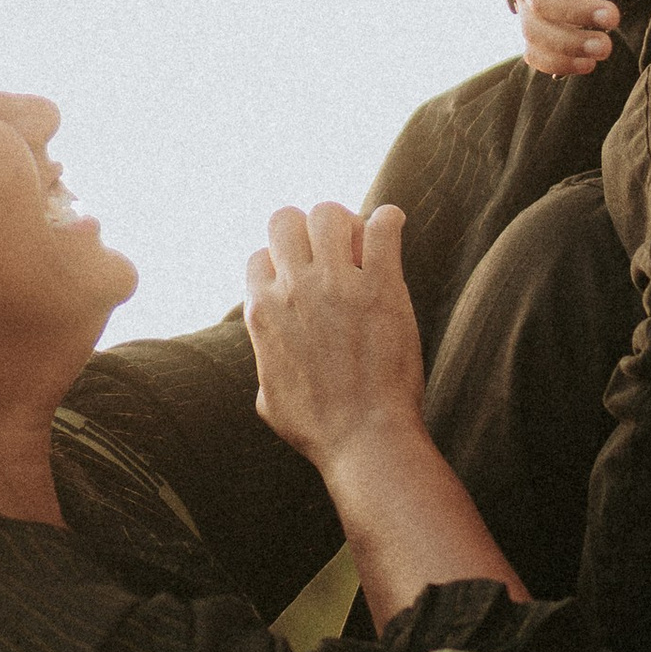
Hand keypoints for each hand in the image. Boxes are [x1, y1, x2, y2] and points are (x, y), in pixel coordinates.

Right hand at [244, 202, 425, 473]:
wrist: (365, 439)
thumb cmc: (318, 428)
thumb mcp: (267, 398)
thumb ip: (265, 362)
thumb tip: (270, 357)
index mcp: (262, 311)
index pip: (260, 256)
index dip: (282, 264)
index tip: (305, 279)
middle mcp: (293, 288)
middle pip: (286, 219)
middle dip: (307, 230)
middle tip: (333, 251)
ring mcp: (337, 283)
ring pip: (329, 213)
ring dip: (345, 222)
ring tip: (362, 243)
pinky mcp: (381, 285)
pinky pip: (382, 226)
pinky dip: (387, 221)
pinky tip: (391, 230)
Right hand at [510, 0, 634, 77]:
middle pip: (537, 1)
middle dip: (574, 12)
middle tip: (614, 17)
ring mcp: (526, 7)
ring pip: (534, 32)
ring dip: (569, 45)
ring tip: (605, 48)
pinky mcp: (535, 31)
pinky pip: (535, 54)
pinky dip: (557, 64)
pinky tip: (589, 65)